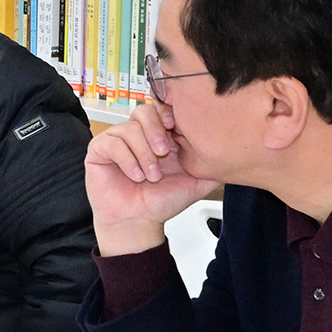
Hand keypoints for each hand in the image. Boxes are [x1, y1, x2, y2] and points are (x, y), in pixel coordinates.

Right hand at [84, 105, 222, 256]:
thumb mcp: (196, 181)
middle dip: (156, 131)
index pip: (162, 109)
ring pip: (129, 128)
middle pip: (144, 110)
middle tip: (164, 153)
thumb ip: (213, 165)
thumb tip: (232, 150)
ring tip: (150, 175)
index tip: (175, 128)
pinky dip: (127, 159)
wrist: (138, 223)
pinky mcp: (99, 150)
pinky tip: (135, 176)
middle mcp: (138, 135)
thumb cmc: (162, 202)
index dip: (169, 114)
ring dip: (143, 153)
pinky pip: (112, 142)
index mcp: (160, 136)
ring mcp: (117, 141)